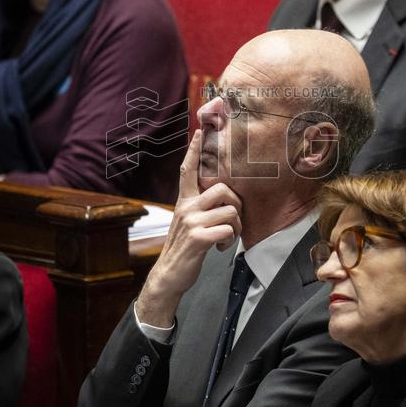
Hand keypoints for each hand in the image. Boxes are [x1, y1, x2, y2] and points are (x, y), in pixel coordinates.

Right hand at [137, 129, 241, 326]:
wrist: (169, 275)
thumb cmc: (184, 248)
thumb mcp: (188, 222)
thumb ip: (200, 208)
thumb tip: (223, 198)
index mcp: (184, 201)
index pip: (187, 170)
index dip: (194, 150)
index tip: (200, 131)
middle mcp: (186, 207)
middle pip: (224, 189)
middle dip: (236, 205)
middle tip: (233, 221)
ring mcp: (191, 222)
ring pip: (231, 210)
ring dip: (236, 226)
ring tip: (226, 237)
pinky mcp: (198, 238)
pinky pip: (228, 230)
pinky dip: (230, 240)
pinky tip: (221, 247)